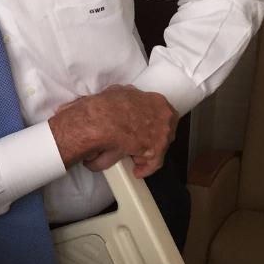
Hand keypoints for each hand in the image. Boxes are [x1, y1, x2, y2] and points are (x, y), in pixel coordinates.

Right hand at [48, 84, 176, 177]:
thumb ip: (123, 95)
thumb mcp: (115, 92)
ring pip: (160, 146)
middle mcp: (163, 115)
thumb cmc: (103, 107)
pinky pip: (154, 162)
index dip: (150, 122)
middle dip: (151, 138)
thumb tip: (118, 97)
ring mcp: (162, 132)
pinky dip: (146, 168)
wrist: (100, 120)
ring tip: (136, 160)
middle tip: (138, 145)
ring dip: (147, 153)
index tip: (142, 128)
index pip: (160, 113)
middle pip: (163, 130)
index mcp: (155, 99)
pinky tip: (137, 171)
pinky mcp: (156, 149)